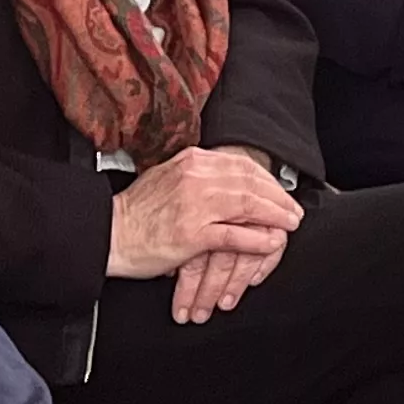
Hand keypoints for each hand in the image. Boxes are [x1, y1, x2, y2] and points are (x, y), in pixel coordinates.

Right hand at [107, 148, 299, 314]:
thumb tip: (230, 178)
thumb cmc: (137, 212)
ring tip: (290, 225)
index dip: (267, 180)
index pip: (241, 164)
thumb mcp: (169, 177)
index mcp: (192, 161)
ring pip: (248, 205)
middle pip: (250, 182)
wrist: (109, 234)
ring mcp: (195, 205)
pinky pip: (235, 235)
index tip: (280, 191)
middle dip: (278, 197)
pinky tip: (272, 242)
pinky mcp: (192, 233)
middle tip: (294, 210)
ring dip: (275, 216)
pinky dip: (258, 239)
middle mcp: (196, 177)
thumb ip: (198, 174)